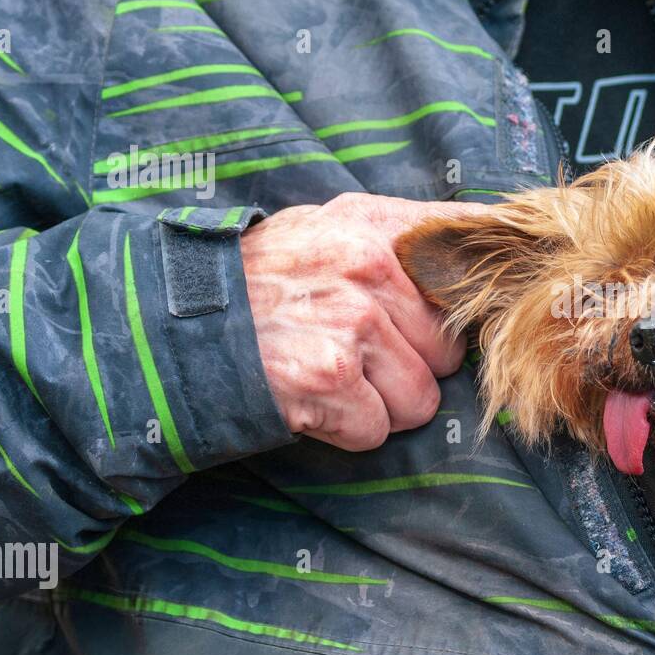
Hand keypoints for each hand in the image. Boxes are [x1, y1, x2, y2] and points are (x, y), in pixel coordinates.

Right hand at [240, 193, 487, 450]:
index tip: (486, 307)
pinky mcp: (329, 378)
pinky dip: (346, 429)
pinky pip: (378, 429)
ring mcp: (351, 322)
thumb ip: (396, 237)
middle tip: (352, 353)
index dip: (478, 292)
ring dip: (380, 405)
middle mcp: (367, 265)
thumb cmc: (258, 288)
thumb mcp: (323, 232)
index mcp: (372, 225)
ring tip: (329, 376)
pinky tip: (311, 399)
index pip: (469, 245)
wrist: (169, 328)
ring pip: (421, 398)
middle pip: (447, 348)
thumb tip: (485, 236)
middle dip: (409, 365)